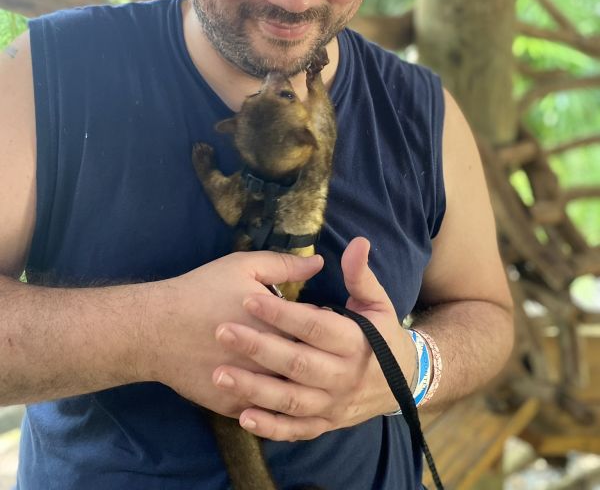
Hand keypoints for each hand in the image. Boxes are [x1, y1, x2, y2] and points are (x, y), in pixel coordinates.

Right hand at [136, 250, 323, 415]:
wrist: (155, 329)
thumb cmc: (201, 291)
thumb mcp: (243, 266)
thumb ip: (284, 265)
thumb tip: (318, 262)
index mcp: (277, 325)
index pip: (318, 331)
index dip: (321, 324)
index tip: (316, 317)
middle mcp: (269, 363)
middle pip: (309, 365)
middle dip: (315, 355)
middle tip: (308, 343)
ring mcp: (252, 390)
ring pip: (290, 394)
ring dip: (296, 382)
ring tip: (291, 364)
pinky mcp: (234, 407)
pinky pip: (264, 411)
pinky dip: (272, 401)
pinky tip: (273, 386)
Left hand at [211, 237, 416, 440]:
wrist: (405, 382)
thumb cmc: (383, 334)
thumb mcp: (378, 302)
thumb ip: (361, 275)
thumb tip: (358, 242)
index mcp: (355, 341)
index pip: (314, 326)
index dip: (282, 313)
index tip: (248, 298)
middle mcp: (343, 376)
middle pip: (297, 362)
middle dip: (257, 346)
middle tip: (222, 331)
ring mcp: (333, 404)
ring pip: (290, 399)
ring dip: (254, 388)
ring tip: (219, 373)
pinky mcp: (325, 424)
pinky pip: (296, 429)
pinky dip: (270, 427)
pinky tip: (242, 416)